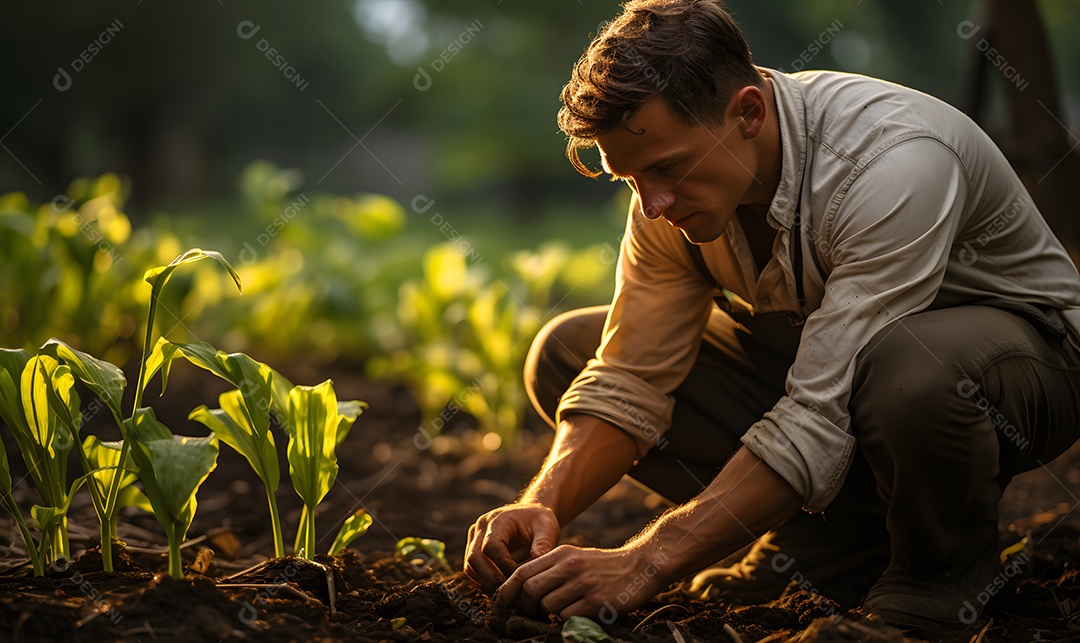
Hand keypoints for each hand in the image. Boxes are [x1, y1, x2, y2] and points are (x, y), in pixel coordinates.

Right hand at [464, 503, 559, 594]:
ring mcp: (474, 539)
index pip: (491, 547)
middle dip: (491, 579)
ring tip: (506, 592)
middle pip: (474, 558)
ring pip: (469, 566)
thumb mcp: (547, 527)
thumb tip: (537, 558)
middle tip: (509, 592)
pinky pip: (472, 571)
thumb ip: (544, 542)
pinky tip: (500, 589)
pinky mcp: (474, 550)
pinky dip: (483, 582)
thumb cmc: (540, 521)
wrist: (531, 516)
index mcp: (497, 520)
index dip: (503, 566)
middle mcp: (480, 528)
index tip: (520, 577)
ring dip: (485, 583)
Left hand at [494, 543, 666, 620]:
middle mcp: (570, 566)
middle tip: (530, 613)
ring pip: (547, 606)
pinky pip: (568, 617)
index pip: (522, 572)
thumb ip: (550, 569)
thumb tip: (521, 589)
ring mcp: (583, 584)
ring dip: (547, 615)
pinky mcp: (596, 602)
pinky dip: (566, 620)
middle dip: (525, 606)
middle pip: (530, 590)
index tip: (503, 603)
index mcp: (561, 554)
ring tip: (556, 613)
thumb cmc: (602, 566)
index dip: (507, 590)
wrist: (640, 566)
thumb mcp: (574, 557)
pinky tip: (575, 614)